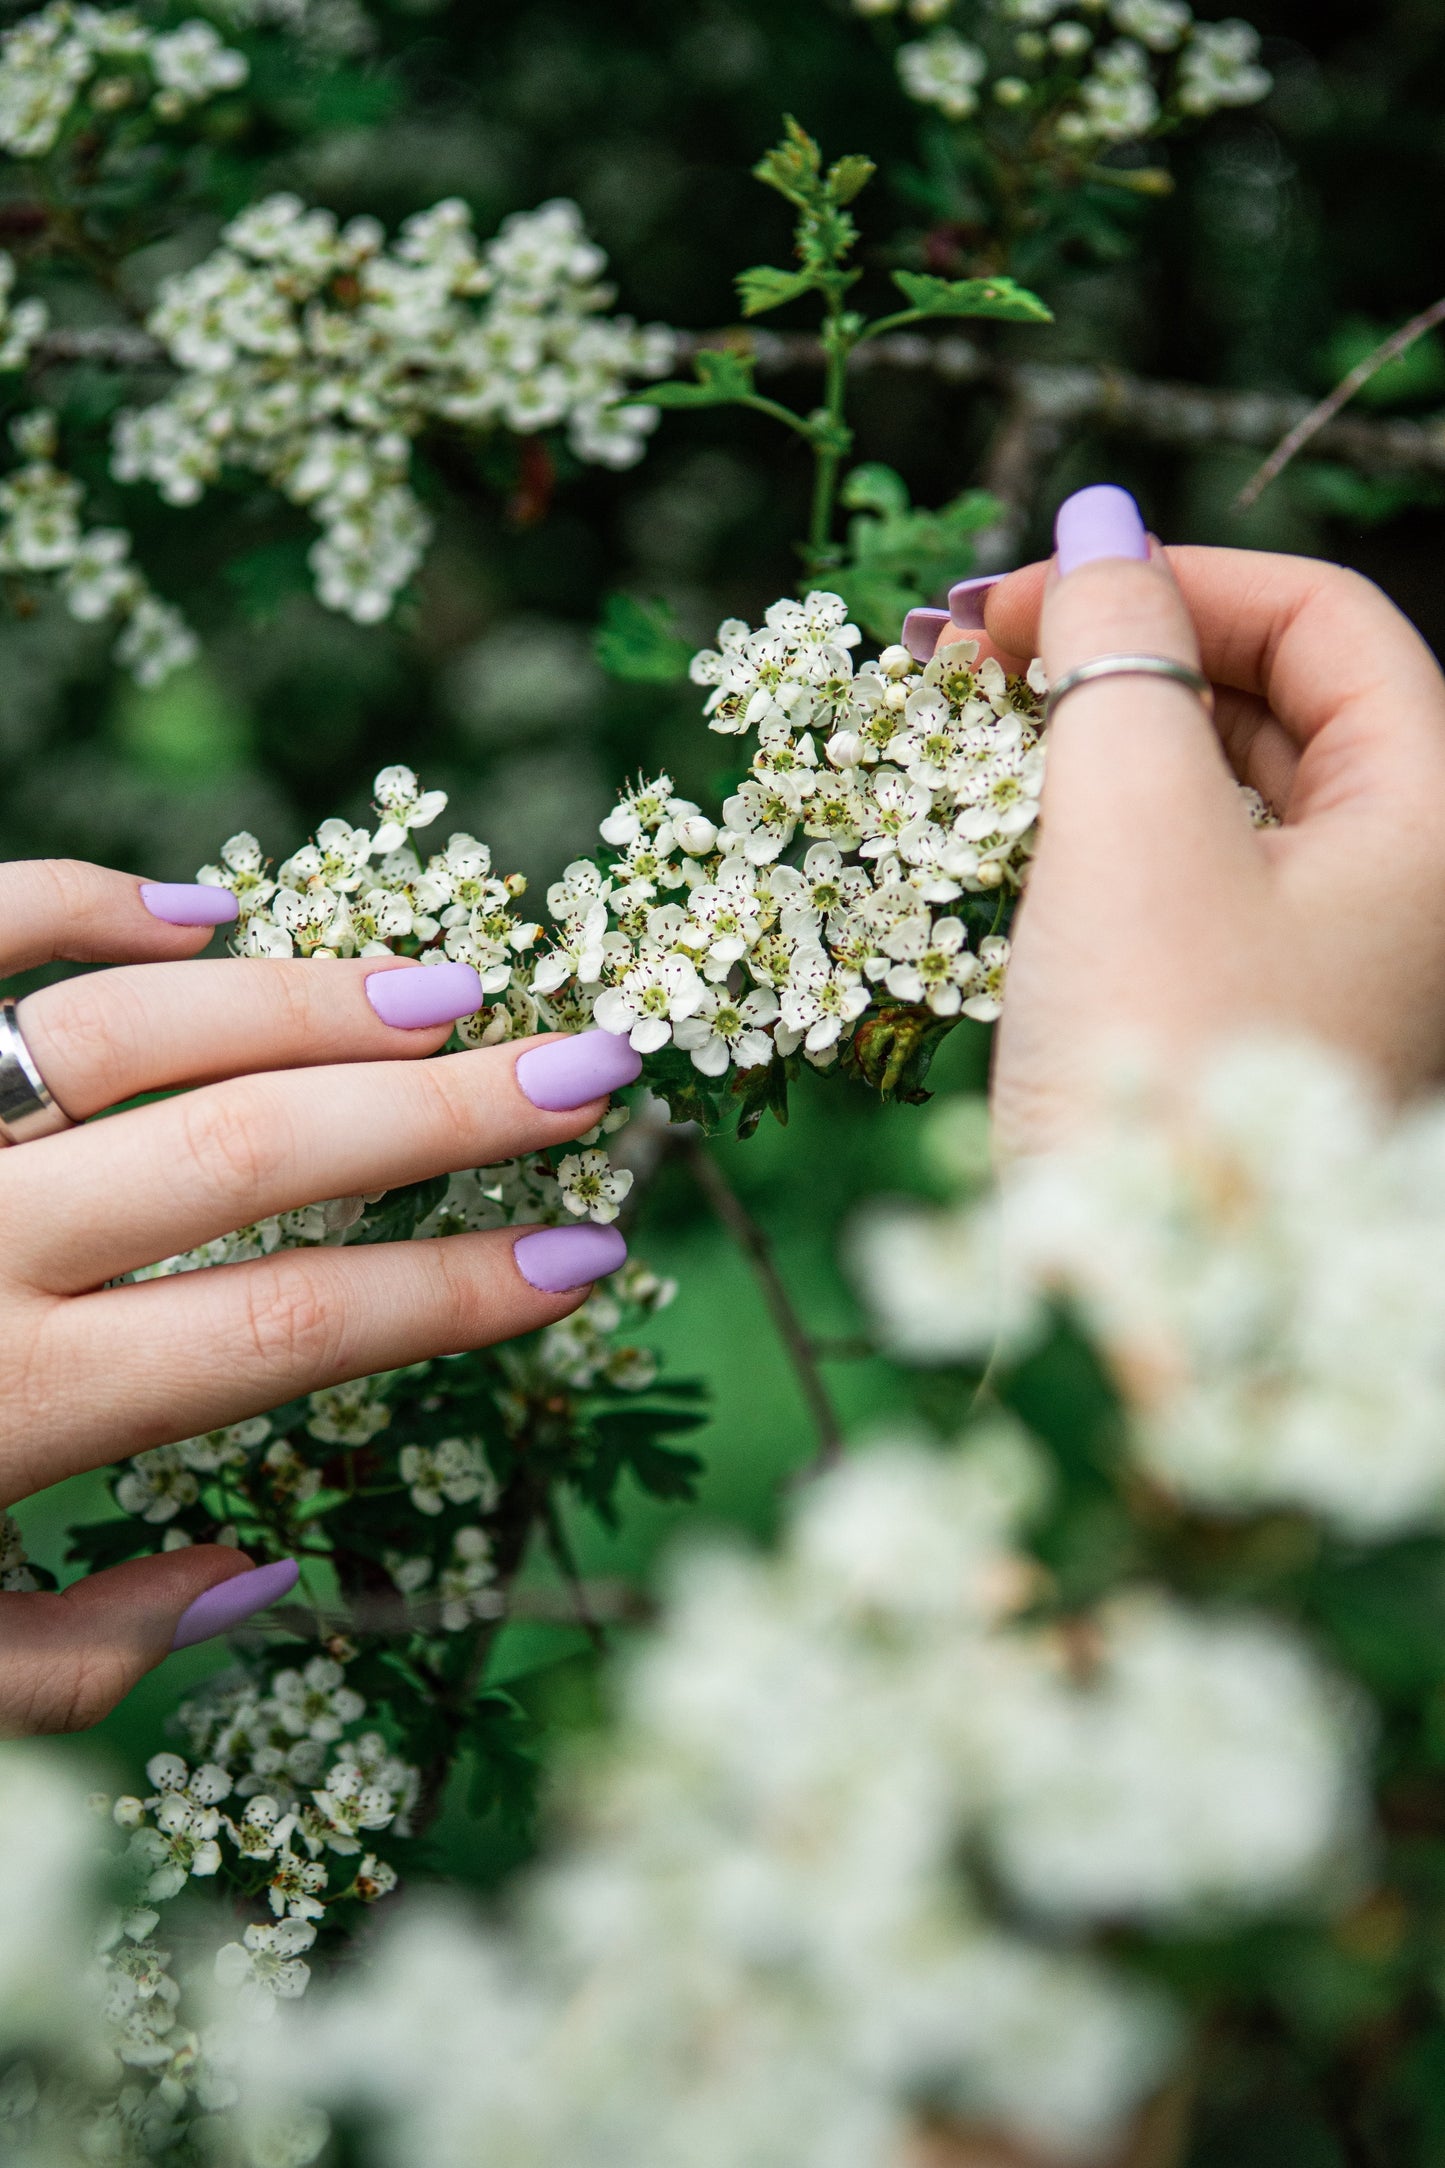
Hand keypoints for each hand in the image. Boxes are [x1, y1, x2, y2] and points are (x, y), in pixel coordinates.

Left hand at [0, 860, 639, 1733]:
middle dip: (450, 1111)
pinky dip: (83, 907)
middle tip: (592, 1067)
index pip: (299, 1327)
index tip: (586, 1255)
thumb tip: (263, 1574)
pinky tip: (201, 915)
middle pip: (262, 1150)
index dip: (461, 1292)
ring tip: (445, 993)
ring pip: (138, 1024)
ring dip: (309, 1000)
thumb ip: (78, 1661)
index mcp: (8, 1411)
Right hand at [926, 487, 1444, 1155]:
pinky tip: (1006, 843)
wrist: (1139, 1340)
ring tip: (963, 737)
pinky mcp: (1247, 1035)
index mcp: (1433, 824)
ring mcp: (1332, 970)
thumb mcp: (1134, 834)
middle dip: (1122, 656)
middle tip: (963, 659)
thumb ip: (1117, 658)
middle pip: (1278, 704)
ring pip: (1224, 798)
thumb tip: (1100, 525)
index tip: (1011, 597)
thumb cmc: (1157, 1072)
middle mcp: (1406, 891)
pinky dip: (1099, 842)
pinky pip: (1188, 890)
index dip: (1170, 577)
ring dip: (1098, 746)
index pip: (1325, 623)